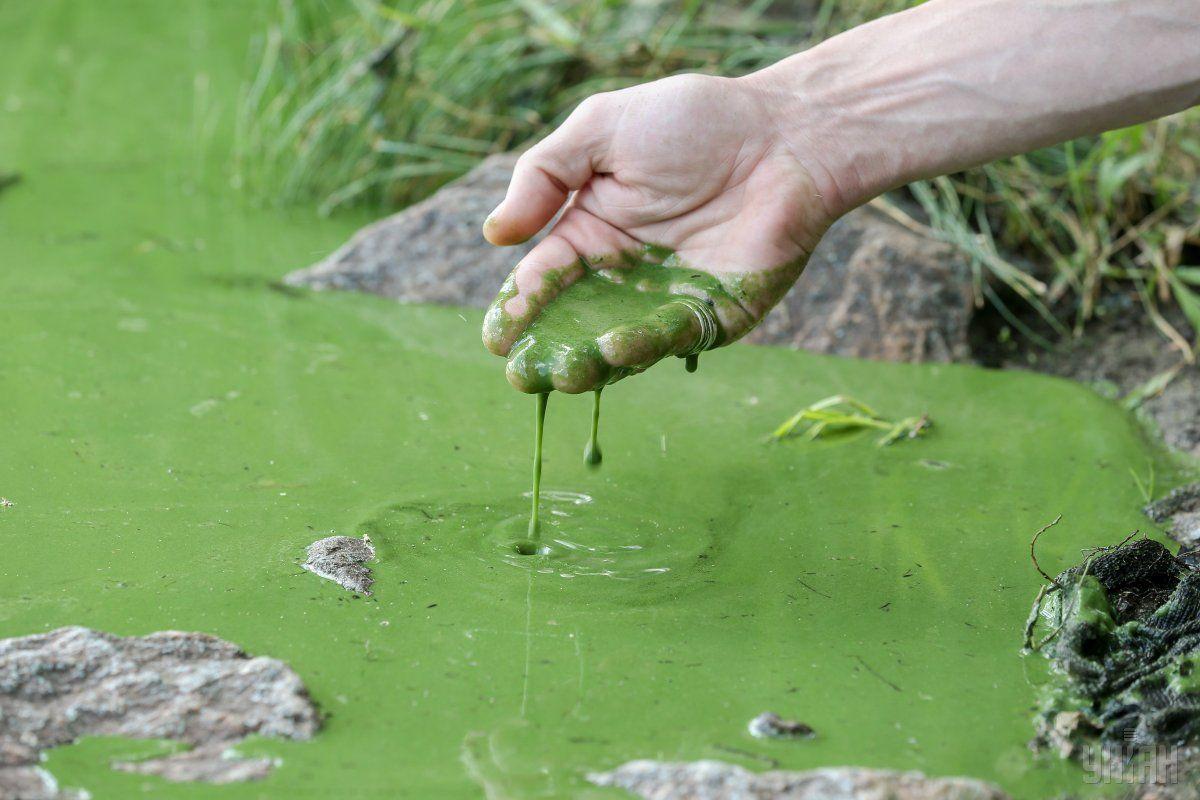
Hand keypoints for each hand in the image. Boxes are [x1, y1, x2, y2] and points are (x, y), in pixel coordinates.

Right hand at [480, 73, 840, 391]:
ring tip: (564, 372)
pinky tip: (614, 348)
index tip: (496, 337)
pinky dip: (642, 348)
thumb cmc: (695, 123)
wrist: (785, 135)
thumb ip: (545, 174)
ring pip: (617, 343)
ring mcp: (667, 301)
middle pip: (574, 325)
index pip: (543, 280)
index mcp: (590, 232)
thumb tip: (494, 234)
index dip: (518, 309)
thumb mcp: (602, 129)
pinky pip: (671, 338)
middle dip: (547, 351)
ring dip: (590, 363)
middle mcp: (623, 275)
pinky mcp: (713, 317)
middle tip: (522, 374)